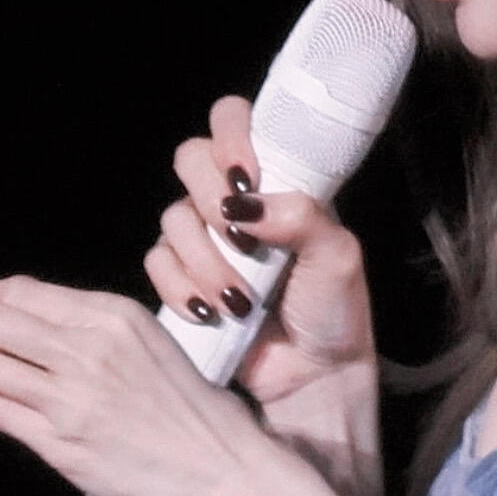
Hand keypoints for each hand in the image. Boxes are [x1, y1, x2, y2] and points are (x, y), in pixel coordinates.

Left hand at [0, 276, 276, 495]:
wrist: (225, 472)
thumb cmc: (192, 410)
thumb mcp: (150, 342)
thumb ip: (93, 325)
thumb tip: (26, 311)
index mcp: (114, 315)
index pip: (16, 289)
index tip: (4, 327)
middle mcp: (88, 348)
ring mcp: (71, 398)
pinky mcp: (61, 445)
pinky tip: (16, 416)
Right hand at [147, 96, 378, 429]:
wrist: (314, 375)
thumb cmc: (334, 309)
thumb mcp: (338, 256)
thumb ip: (302, 216)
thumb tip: (246, 205)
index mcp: (275, 179)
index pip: (234, 120)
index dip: (230, 135)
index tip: (247, 176)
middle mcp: (234, 202)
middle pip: (189, 158)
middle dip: (210, 200)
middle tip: (244, 241)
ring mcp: (204, 238)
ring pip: (173, 219)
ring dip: (208, 262)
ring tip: (242, 301)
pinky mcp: (182, 278)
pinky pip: (158, 264)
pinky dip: (183, 289)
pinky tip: (214, 313)